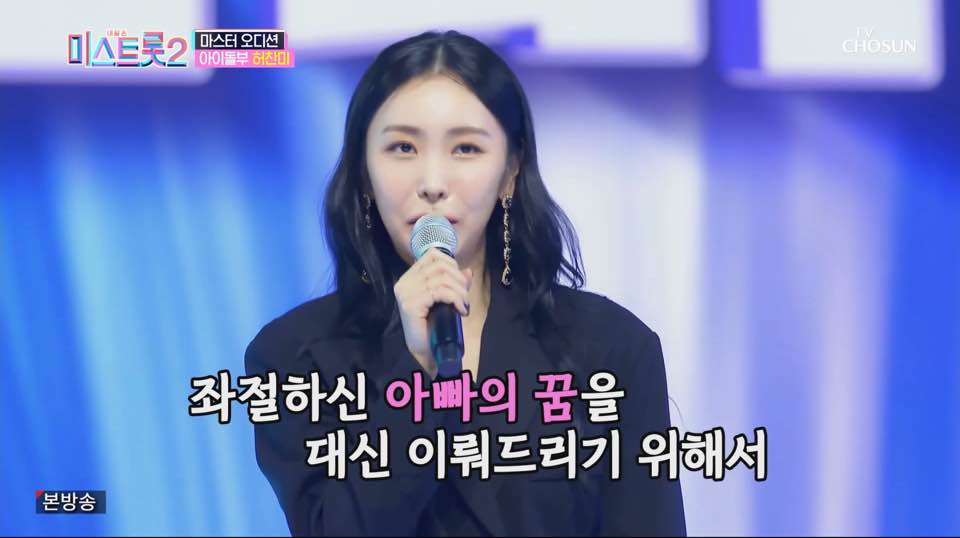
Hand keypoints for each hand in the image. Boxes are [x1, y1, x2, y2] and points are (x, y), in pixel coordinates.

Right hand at [393, 249, 471, 375]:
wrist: (427, 352)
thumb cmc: (435, 327)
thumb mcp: (446, 300)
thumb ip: (455, 284)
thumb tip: (468, 270)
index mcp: (409, 278)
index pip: (432, 255)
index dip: (452, 265)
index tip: (460, 283)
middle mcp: (404, 283)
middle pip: (440, 265)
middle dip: (459, 280)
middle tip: (465, 297)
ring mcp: (406, 293)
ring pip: (443, 278)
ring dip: (460, 291)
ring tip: (464, 305)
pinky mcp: (411, 304)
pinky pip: (441, 292)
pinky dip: (457, 299)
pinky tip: (461, 310)